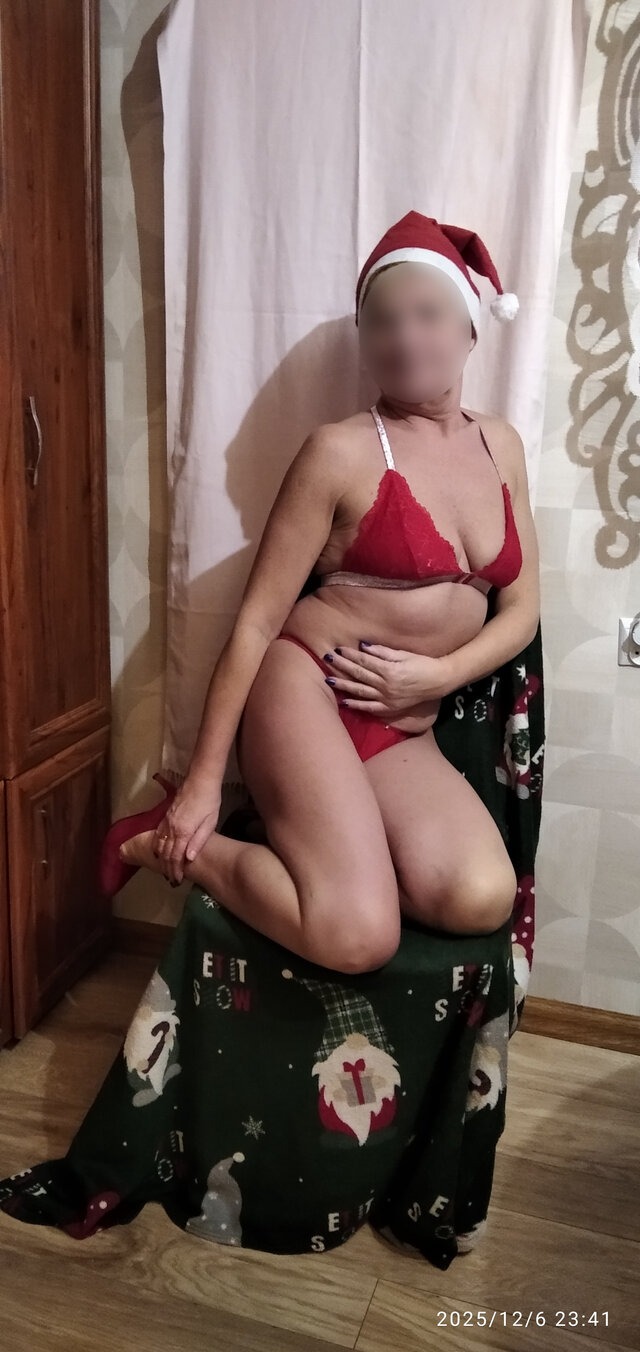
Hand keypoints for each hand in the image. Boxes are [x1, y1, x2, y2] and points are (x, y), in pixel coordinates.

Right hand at [153, 776, 221, 884]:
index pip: (176, 857)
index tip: (177, 880)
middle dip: (167, 868)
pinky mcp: (166, 816)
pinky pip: (157, 835)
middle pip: (165, 853)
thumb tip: (188, 859)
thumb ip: (199, 840)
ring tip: (165, 869)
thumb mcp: (210, 822)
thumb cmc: (210, 801)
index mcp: (183, 831)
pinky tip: (159, 851)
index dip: (175, 870)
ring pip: (159, 844)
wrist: (200, 779)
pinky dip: (157, 846)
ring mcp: (166, 821)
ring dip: (161, 859)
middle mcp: (171, 828)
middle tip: (171, 880)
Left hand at [326, 640, 450, 715]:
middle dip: (341, 666)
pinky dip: (356, 705)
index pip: (364, 661)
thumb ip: (382, 652)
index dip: (350, 655)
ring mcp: (386, 698)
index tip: (338, 649)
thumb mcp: (403, 654)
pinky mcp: (389, 708)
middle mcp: (385, 685)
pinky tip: (344, 701)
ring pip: (360, 691)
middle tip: (326, 659)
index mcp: (389, 670)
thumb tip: (363, 646)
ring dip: (343, 685)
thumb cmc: (422, 664)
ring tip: (329, 679)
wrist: (438, 682)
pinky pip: (369, 707)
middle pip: (359, 674)